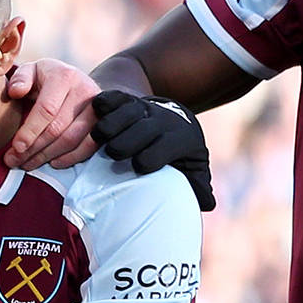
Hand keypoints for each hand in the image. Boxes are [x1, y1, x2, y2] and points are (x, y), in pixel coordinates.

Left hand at [4, 58, 98, 169]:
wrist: (74, 80)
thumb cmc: (46, 78)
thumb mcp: (30, 70)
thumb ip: (20, 78)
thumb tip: (15, 91)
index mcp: (63, 76)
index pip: (46, 109)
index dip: (30, 131)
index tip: (16, 147)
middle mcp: (84, 90)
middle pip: (58, 128)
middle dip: (34, 148)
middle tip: (15, 160)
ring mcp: (97, 108)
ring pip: (72, 140)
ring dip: (48, 156)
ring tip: (29, 163)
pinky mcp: (104, 121)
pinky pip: (89, 146)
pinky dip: (70, 158)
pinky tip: (53, 162)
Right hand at [91, 90, 215, 210]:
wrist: (174, 118)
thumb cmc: (180, 154)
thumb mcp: (194, 168)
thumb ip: (199, 187)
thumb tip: (207, 204)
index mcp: (181, 138)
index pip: (165, 147)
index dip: (149, 159)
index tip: (138, 168)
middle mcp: (163, 120)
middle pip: (142, 128)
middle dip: (125, 143)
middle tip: (114, 155)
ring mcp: (144, 107)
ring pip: (126, 111)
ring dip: (109, 125)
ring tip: (99, 139)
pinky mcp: (126, 99)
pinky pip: (112, 98)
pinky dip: (102, 105)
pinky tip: (94, 116)